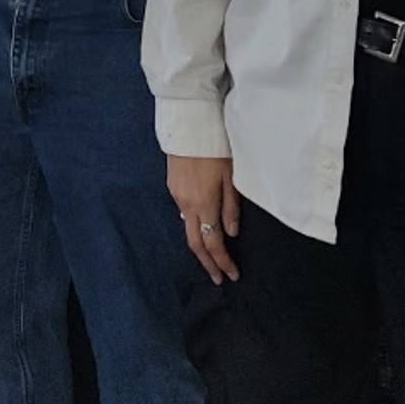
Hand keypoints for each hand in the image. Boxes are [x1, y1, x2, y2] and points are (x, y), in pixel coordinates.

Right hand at [167, 154, 241, 284]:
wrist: (188, 125)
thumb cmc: (215, 147)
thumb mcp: (232, 176)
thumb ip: (231, 207)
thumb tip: (232, 232)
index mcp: (205, 203)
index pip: (214, 243)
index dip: (223, 262)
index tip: (232, 275)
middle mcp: (187, 204)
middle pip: (195, 244)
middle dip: (208, 264)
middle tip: (219, 278)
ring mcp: (177, 196)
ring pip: (188, 229)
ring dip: (201, 246)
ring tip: (213, 257)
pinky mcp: (172, 187)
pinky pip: (183, 212)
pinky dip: (194, 225)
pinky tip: (203, 226)